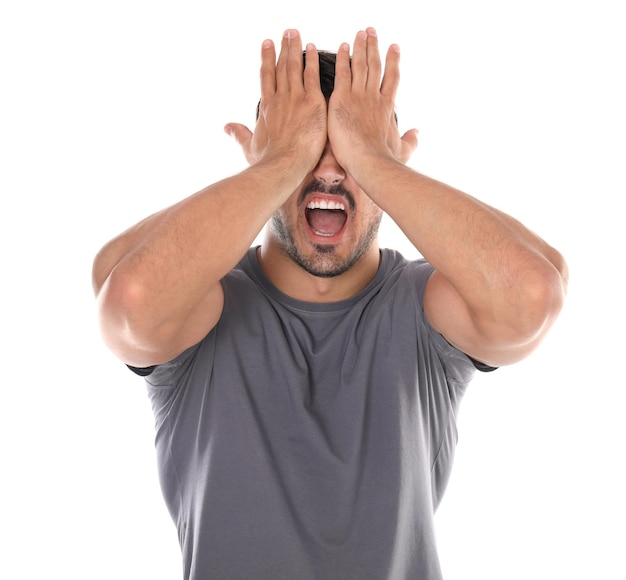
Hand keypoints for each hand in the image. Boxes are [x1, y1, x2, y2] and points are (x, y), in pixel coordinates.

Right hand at [225, 30, 327, 174]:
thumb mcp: (249, 147)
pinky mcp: (312, 102)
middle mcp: (280, 98)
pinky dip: (311, 60)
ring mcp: (296, 98)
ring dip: (295, 48)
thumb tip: (227, 127)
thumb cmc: (267, 161)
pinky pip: (312, 75)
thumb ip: (239, 134)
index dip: (267, 59)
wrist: (283, 164)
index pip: (266, 77)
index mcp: (267, 107)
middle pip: (281, 66)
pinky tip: (312, 48)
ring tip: (296, 34)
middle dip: (283, 48)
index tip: (267, 44)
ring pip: (294, 66)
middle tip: (287, 33)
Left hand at [328, 28, 417, 175]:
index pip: (392, 78)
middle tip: (371, 32)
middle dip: (374, 46)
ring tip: (360, 33)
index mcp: (387, 106)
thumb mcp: (403, 150)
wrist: (369, 161)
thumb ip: (411, 141)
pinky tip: (342, 47)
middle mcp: (374, 96)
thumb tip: (417, 133)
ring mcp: (358, 96)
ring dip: (360, 47)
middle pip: (375, 65)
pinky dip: (342, 59)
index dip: (393, 61)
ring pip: (360, 64)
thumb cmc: (385, 160)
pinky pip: (342, 73)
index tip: (394, 47)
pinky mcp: (342, 99)